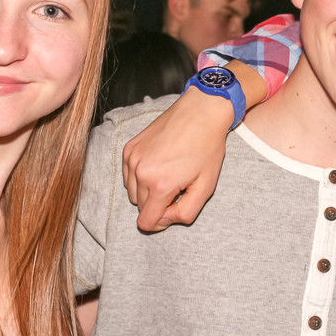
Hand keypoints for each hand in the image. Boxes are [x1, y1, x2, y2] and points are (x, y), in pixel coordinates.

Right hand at [122, 86, 232, 229]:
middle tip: (178, 186)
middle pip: (140, 207)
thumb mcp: (206, 186)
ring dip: (148, 190)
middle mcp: (141, 172)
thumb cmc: (207, 147)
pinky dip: (142, 176)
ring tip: (170, 174)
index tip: (175, 207)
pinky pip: (129, 175)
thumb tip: (165, 218)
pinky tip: (161, 164)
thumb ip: (186, 212)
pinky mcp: (129, 148)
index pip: (145, 223)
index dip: (161, 223)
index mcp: (160, 185)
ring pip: (132, 192)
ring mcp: (132, 159)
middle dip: (158, 203)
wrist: (200, 112)